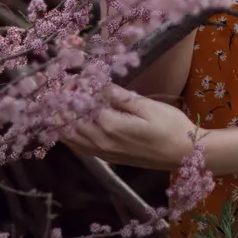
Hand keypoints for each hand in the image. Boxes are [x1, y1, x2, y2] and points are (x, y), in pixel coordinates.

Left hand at [64, 85, 203, 169]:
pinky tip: (67, 129)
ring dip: (60, 124)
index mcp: (110, 125)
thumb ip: (121, 97)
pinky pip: (82, 149)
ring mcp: (105, 152)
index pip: (80, 107)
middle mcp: (102, 141)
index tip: (65, 80)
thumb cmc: (170, 126)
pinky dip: (70, 138)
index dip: (71, 92)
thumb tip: (100, 86)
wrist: (184, 153)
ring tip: (53, 108)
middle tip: (55, 92)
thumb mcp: (148, 106)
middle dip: (60, 108)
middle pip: (70, 125)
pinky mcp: (110, 158)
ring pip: (73, 139)